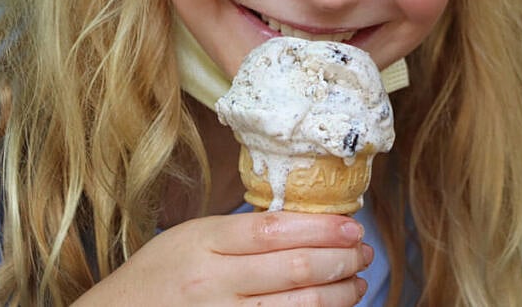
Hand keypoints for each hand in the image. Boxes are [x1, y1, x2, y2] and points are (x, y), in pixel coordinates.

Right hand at [74, 212, 372, 305]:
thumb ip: (240, 232)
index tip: (352, 227)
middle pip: (295, 268)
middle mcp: (212, 283)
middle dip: (341, 260)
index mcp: (204, 242)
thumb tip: (308, 226)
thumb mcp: (191, 238)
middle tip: (363, 254)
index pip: (277, 230)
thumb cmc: (158, 276)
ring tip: (356, 283)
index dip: (323, 228)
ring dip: (338, 295)